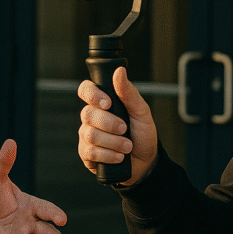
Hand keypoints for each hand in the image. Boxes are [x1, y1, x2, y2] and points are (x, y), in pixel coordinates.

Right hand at [78, 66, 157, 185]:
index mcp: (102, 103)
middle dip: (110, 123)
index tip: (108, 104)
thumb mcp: (141, 112)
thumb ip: (129, 93)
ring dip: (113, 142)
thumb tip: (119, 71)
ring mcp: (87, 136)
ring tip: (127, 146)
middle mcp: (91, 118)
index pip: (86, 90)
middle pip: (87, 114)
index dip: (93, 95)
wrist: (146, 162)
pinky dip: (108, 155)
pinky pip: (90, 152)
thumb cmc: (142, 134)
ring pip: (90, 134)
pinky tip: (119, 157)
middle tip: (125, 129)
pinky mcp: (86, 154)